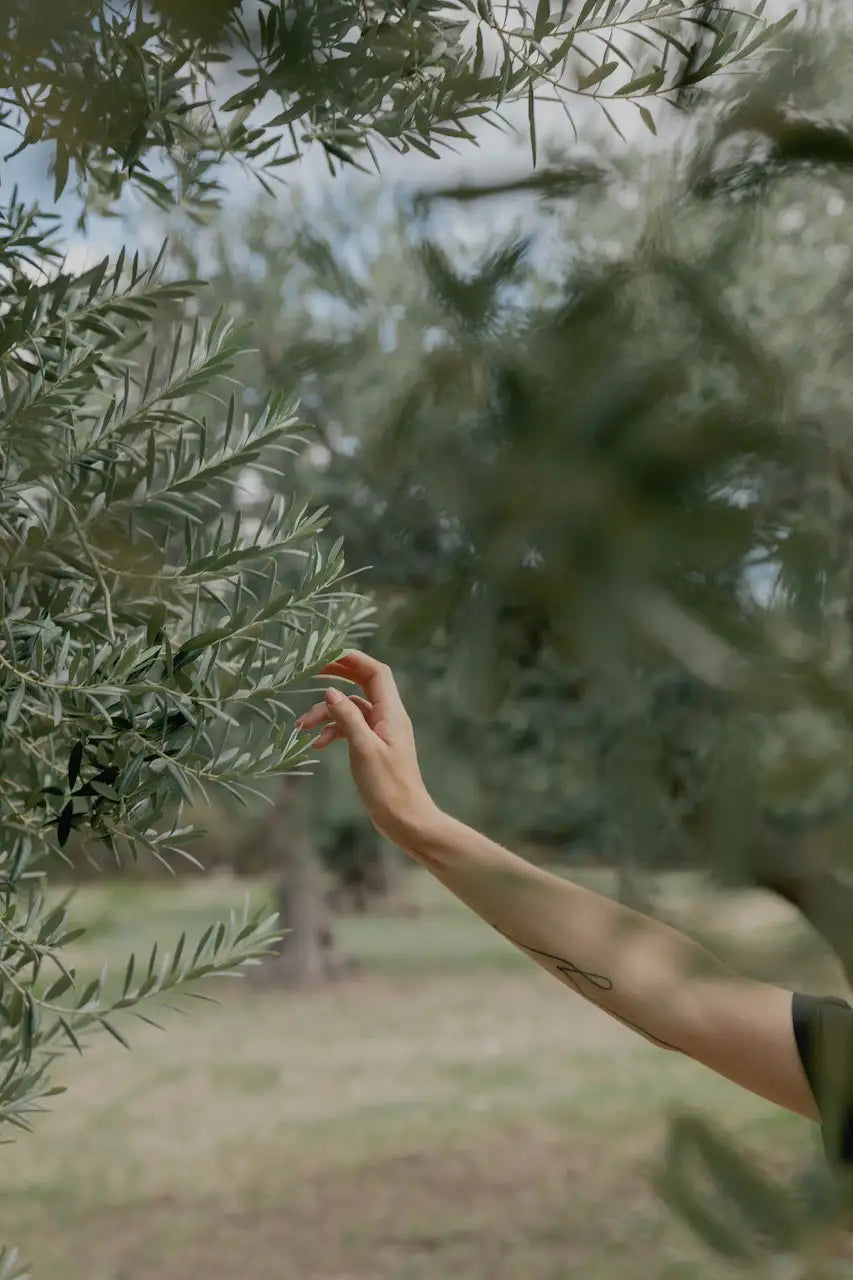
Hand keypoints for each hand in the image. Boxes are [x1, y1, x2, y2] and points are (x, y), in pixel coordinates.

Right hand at [295, 650, 439, 849]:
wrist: (405, 819)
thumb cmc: (388, 785)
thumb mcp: (364, 749)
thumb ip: (347, 718)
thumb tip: (330, 692)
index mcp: (392, 712)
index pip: (376, 673)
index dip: (354, 659)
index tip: (328, 655)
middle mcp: (388, 717)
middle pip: (363, 685)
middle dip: (338, 677)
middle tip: (312, 673)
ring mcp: (381, 732)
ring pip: (351, 710)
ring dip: (327, 714)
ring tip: (302, 727)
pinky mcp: (374, 748)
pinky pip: (351, 729)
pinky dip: (333, 732)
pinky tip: (317, 745)